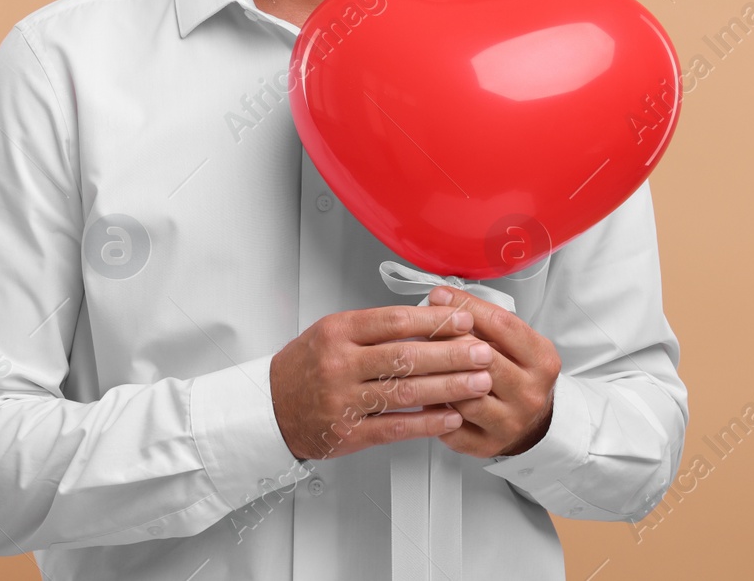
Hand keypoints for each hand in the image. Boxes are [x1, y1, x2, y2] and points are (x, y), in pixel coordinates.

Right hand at [270, 304, 497, 461]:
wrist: (271, 408)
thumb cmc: (305, 367)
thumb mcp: (330, 333)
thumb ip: (373, 328)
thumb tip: (426, 321)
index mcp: (337, 332)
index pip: (393, 321)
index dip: (433, 321)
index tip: (463, 320)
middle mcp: (340, 364)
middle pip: (405, 356)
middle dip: (451, 354)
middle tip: (482, 352)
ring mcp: (344, 401)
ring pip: (406, 392)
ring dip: (449, 387)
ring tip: (479, 382)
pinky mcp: (349, 433)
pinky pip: (396, 427)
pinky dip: (427, 423)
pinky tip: (451, 417)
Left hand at [425, 285, 560, 457]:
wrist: (534, 423)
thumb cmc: (520, 376)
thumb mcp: (520, 344)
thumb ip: (488, 323)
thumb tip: (445, 301)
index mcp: (542, 361)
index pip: (501, 325)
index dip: (466, 306)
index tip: (441, 296)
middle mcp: (529, 394)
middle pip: (482, 359)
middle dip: (446, 337)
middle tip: (421, 324)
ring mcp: (509, 423)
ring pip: (464, 395)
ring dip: (437, 374)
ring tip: (417, 357)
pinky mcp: (486, 445)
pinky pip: (451, 426)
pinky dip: (433, 408)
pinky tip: (422, 391)